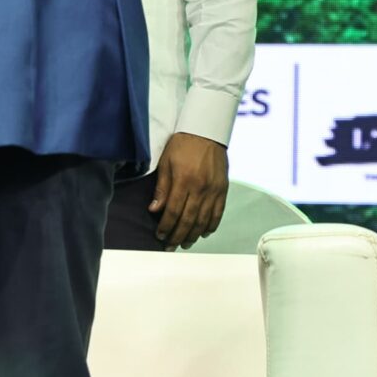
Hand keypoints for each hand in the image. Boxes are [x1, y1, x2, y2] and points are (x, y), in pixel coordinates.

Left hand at [147, 134, 229, 250]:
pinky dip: (211, 226)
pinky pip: (218, 214)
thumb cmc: (183, 144)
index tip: (160, 235)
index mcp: (183, 180)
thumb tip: (154, 210)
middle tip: (170, 246)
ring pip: (204, 220)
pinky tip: (203, 233)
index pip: (173, 211)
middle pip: (188, 220)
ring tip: (185, 243)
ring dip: (193, 235)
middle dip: (178, 236)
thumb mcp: (165, 162)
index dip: (165, 227)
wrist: (207, 131)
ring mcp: (214, 190)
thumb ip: (161, 188)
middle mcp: (200, 188)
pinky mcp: (223, 190)